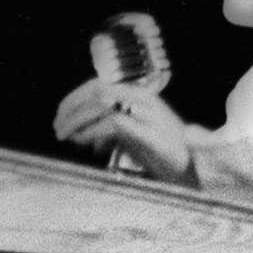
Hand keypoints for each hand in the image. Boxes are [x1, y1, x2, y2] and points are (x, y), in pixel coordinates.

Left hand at [52, 80, 194, 181]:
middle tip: (57, 126)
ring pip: (104, 104)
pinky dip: (94, 131)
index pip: (100, 85)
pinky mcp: (151, 135)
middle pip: (98, 91)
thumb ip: (109, 134)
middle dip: (72, 108)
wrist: (194, 167)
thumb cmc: (161, 153)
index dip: (75, 98)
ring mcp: (148, 115)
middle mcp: (143, 99)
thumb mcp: (131, 139)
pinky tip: (83, 141)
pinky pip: (116, 124)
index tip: (59, 115)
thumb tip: (84, 138)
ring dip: (79, 119)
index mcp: (138, 95)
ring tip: (65, 135)